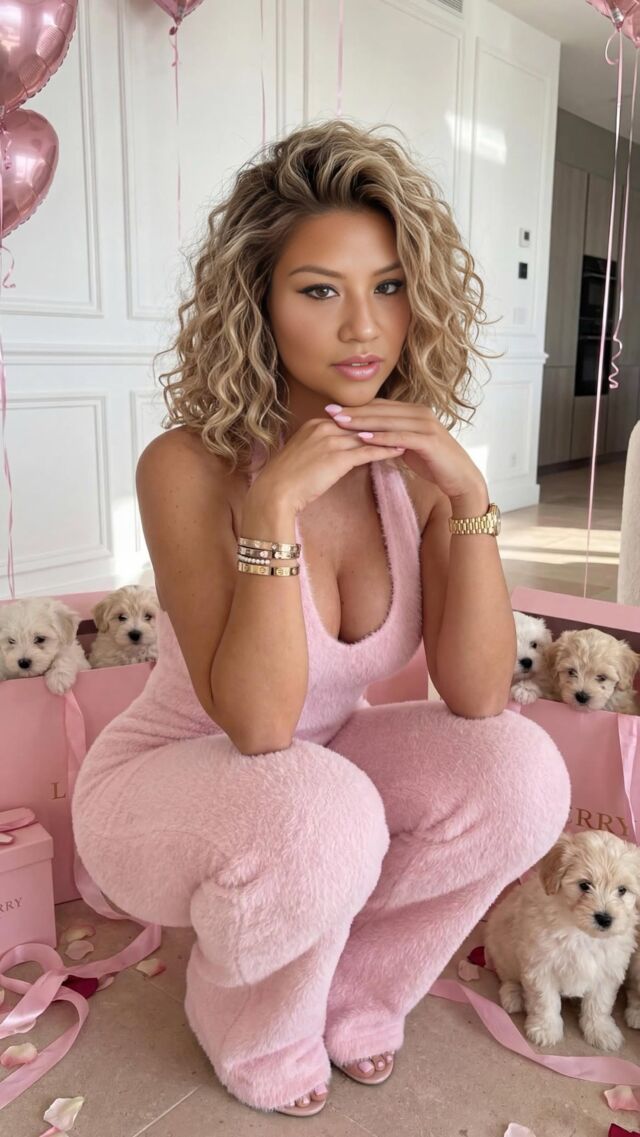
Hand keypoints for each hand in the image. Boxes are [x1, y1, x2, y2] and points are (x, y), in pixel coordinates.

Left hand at [325, 398, 486, 505]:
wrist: (461, 478)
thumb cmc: (434, 463)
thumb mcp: (408, 446)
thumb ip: (392, 437)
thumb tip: (369, 435)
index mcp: (414, 411)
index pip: (379, 406)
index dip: (356, 407)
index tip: (333, 409)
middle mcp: (420, 413)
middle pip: (380, 409)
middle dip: (353, 411)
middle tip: (329, 411)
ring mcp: (426, 424)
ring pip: (388, 421)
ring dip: (363, 421)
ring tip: (340, 423)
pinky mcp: (429, 440)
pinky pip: (400, 437)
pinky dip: (381, 437)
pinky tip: (363, 438)